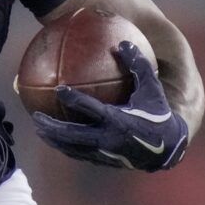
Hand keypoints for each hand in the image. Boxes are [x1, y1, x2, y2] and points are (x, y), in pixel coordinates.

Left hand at [30, 40, 189, 171]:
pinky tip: (57, 140)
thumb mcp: (152, 88)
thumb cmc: (159, 113)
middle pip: (74, 135)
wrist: (168, 148)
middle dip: (53, 127)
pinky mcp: (106, 161)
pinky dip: (67, 147)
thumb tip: (123, 43)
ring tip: (39, 130)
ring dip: (55, 140)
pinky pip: (81, 154)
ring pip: (74, 148)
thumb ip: (138, 65)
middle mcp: (110, 139)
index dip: (74, 99)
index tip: (59, 89)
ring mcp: (106, 153)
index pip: (92, 109)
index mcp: (120, 120)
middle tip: (36, 117)